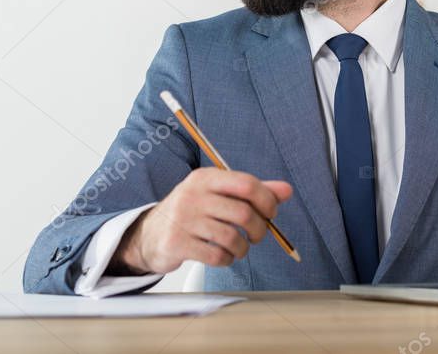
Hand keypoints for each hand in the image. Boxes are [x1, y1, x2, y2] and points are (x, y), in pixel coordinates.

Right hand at [113, 169, 292, 274]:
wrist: (150, 234)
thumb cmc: (193, 212)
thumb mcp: (218, 195)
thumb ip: (253, 192)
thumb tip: (287, 190)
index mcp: (206, 177)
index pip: (246, 184)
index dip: (267, 200)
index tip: (270, 213)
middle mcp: (193, 194)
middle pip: (243, 212)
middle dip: (259, 229)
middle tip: (257, 236)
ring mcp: (183, 219)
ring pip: (231, 237)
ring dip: (243, 248)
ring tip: (239, 248)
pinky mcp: (177, 243)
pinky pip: (216, 255)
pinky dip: (227, 259)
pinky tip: (224, 256)